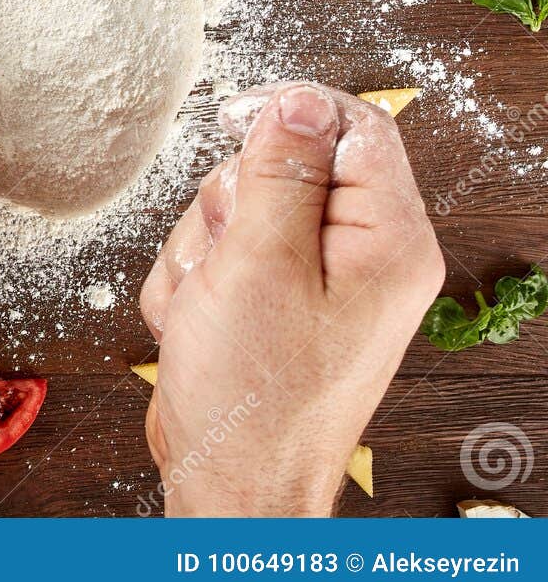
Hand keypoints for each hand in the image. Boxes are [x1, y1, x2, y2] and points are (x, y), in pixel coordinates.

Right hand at [138, 83, 444, 515]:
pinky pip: (219, 254)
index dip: (290, 113)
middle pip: (282, 166)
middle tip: (227, 257)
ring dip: (203, 250)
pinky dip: (195, 283)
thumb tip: (298, 100)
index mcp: (387, 241)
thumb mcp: (260, 264)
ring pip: (238, 209)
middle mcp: (361, 257)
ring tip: (209, 304)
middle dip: (230, 204)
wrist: (228, 480)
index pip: (354, 128)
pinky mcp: (274, 302)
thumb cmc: (253, 394)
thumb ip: (279, 173)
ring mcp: (314, 283)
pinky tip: (200, 323)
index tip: (234, 120)